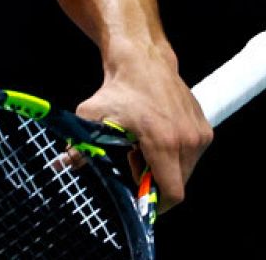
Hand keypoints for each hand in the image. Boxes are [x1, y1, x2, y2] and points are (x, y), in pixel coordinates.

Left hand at [75, 49, 211, 209]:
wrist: (143, 60)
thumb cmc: (117, 89)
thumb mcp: (92, 116)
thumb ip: (79, 145)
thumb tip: (60, 165)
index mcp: (164, 142)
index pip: (172, 192)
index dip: (155, 204)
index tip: (139, 200)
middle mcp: (188, 140)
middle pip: (177, 184)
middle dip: (154, 182)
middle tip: (132, 162)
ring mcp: (200, 134)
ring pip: (184, 171)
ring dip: (164, 168)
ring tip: (141, 147)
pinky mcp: (205, 128)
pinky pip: (190, 156)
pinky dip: (174, 155)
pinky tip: (155, 137)